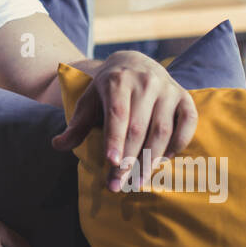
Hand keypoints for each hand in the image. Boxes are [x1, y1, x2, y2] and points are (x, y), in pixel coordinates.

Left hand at [51, 51, 197, 191]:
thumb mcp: (89, 101)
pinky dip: (178, 144)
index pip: (117, 115)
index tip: (112, 162)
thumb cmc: (108, 89)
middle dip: (129, 159)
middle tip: (118, 183)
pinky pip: (188, 123)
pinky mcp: (185, 97)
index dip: (115, 140)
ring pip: (162, 130)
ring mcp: (168, 89)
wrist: (135, 63)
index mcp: (118, 81)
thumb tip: (57, 145)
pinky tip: (164, 159)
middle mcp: (145, 82)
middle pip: (138, 127)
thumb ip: (76, 125)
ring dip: (152, 159)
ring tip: (139, 180)